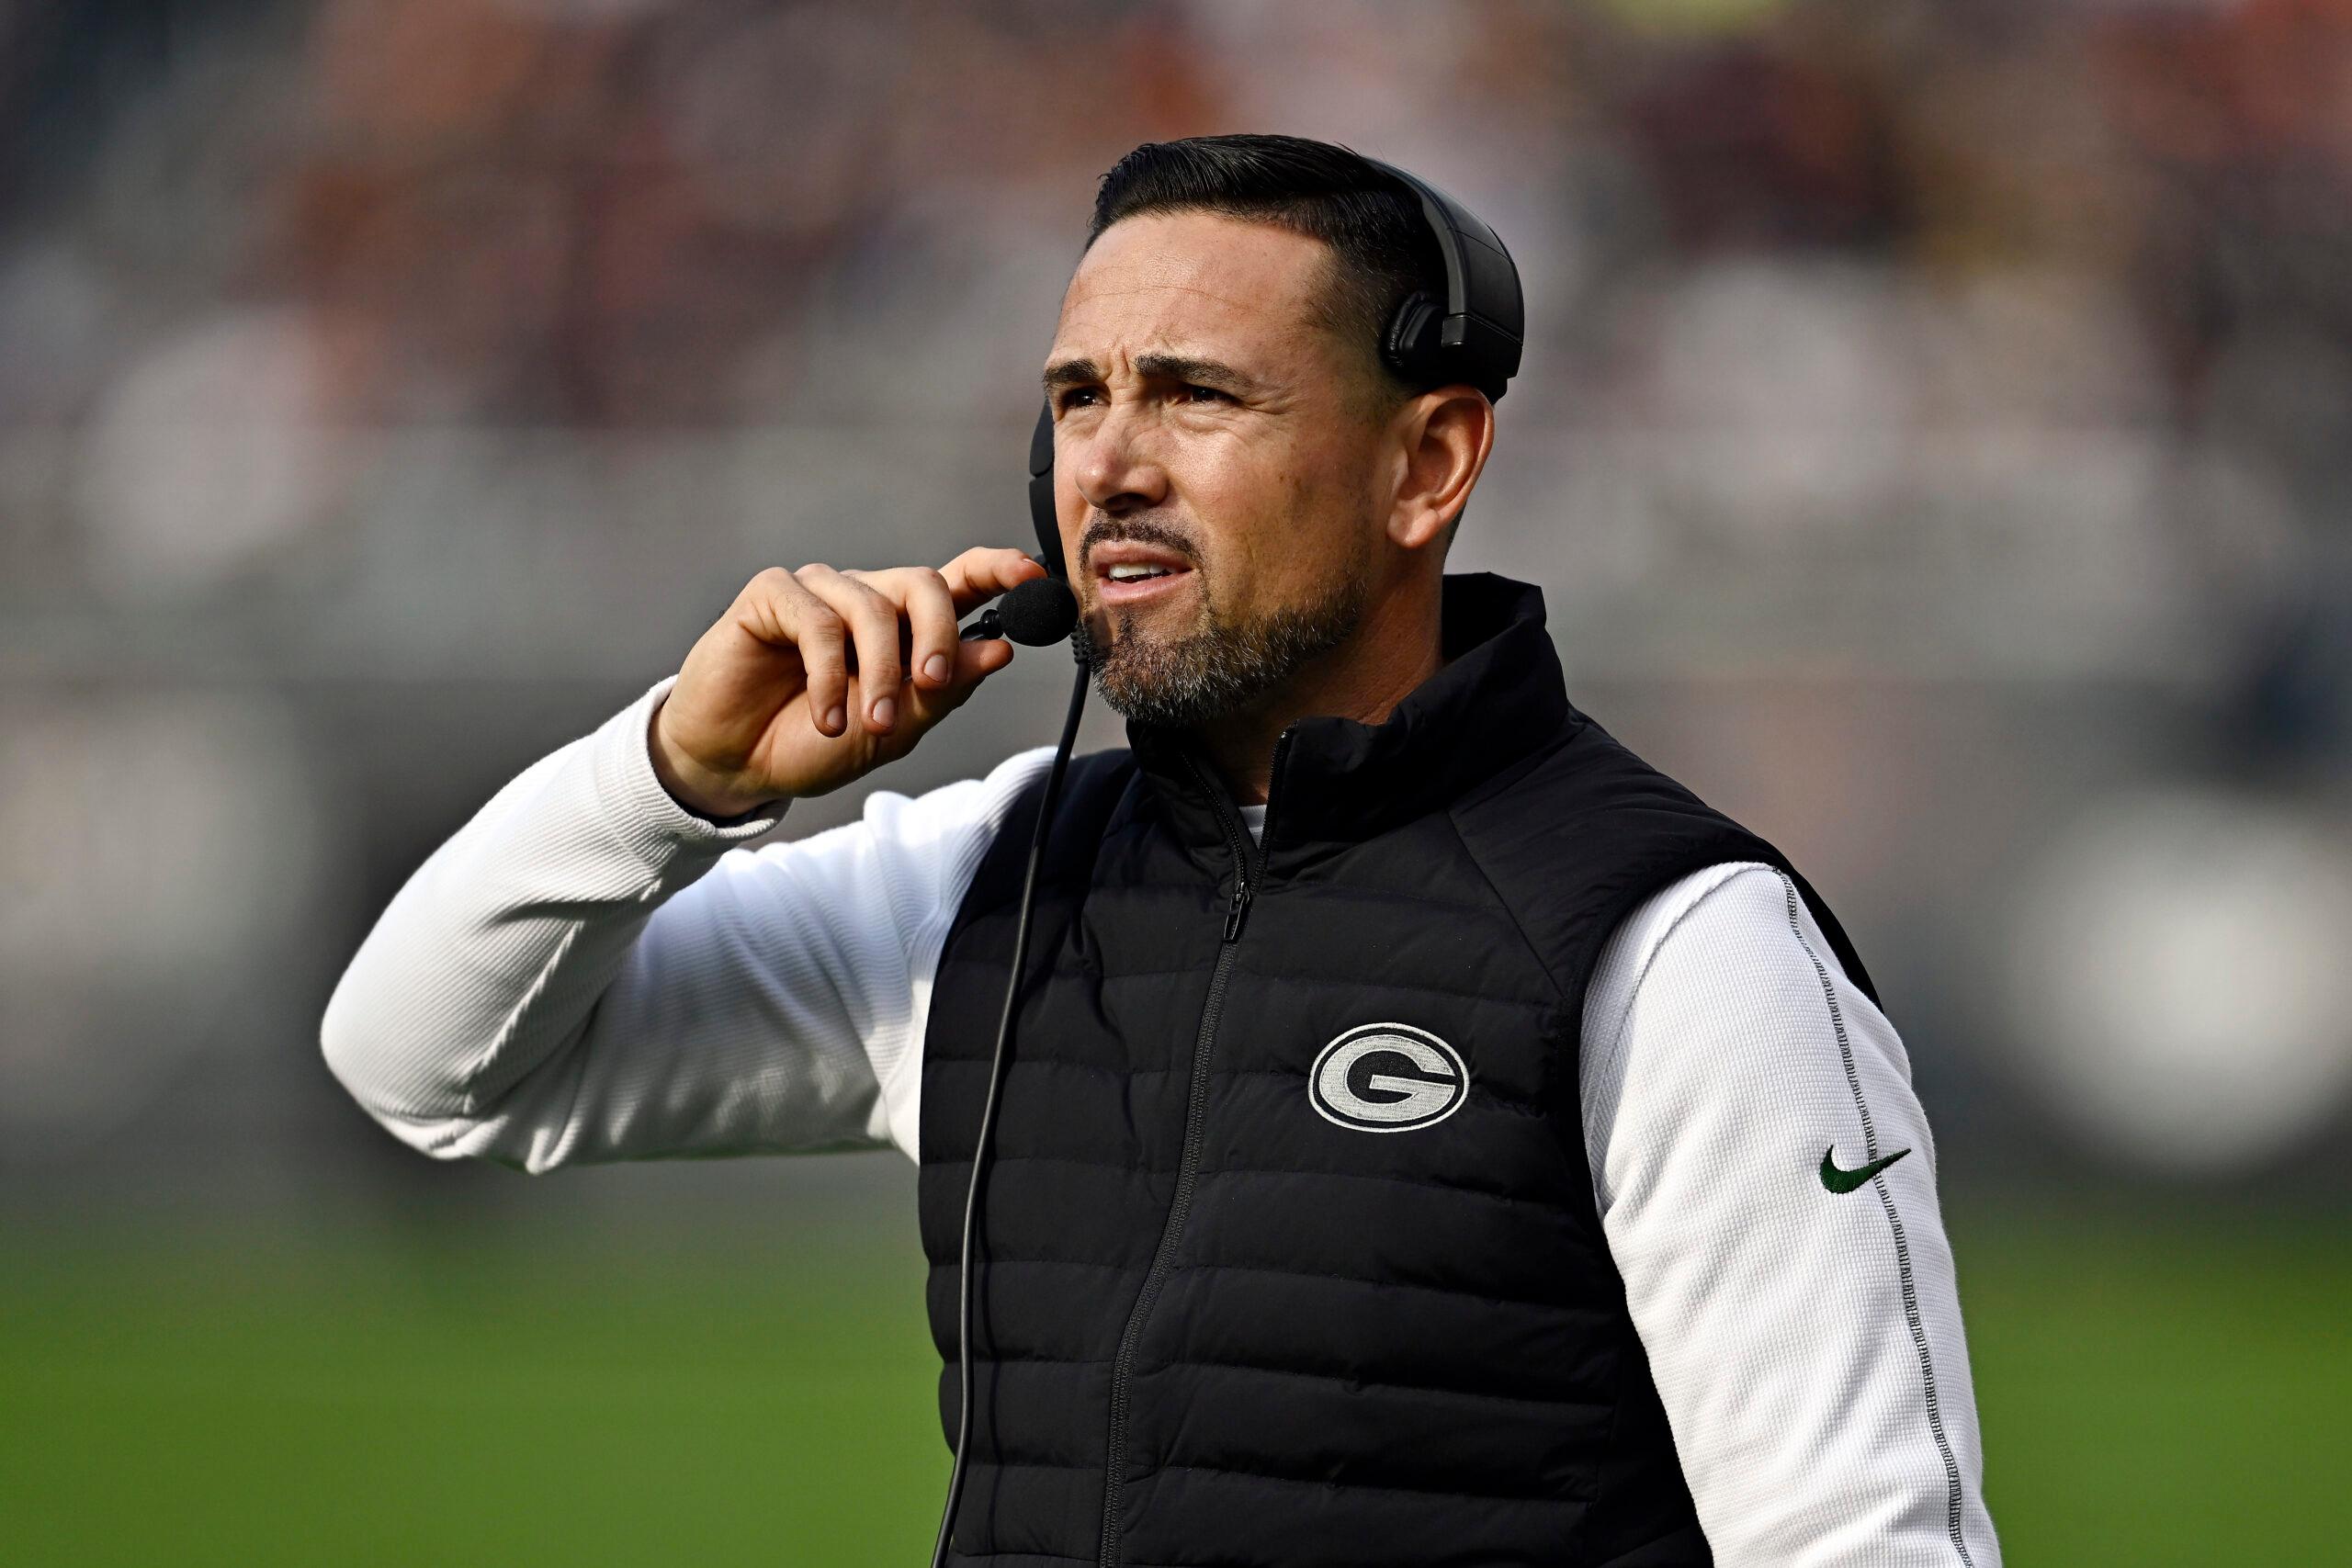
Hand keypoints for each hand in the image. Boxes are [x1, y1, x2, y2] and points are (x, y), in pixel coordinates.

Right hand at [649, 547, 1046, 815]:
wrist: (738, 764)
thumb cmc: (815, 742)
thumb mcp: (894, 730)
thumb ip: (943, 690)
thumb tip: (1001, 650)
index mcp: (905, 624)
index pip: (961, 580)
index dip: (1000, 570)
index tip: (1034, 577)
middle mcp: (867, 597)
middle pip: (925, 584)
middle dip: (937, 637)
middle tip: (931, 684)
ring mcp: (820, 591)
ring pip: (871, 607)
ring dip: (878, 674)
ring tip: (866, 726)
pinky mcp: (773, 594)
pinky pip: (817, 621)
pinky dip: (828, 675)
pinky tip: (826, 716)